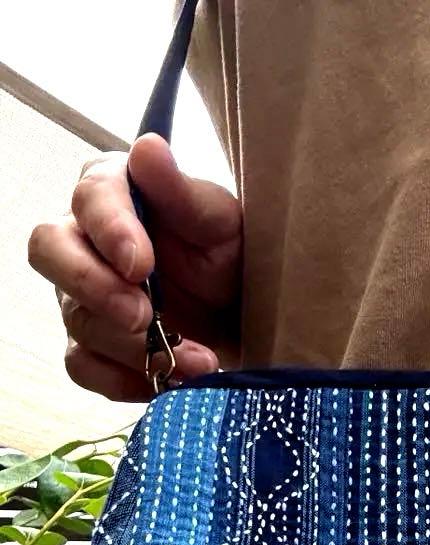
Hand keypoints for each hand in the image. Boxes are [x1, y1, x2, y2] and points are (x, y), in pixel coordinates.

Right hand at [27, 133, 241, 401]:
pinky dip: (124, 380)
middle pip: (49, 251)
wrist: (251, 318)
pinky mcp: (94, 345)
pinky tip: (168, 381)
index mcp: (117, 194)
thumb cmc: (235, 258)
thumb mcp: (224, 225)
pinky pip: (84, 367)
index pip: (90, 198)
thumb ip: (184, 194)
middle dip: (93, 287)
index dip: (110, 231)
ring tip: (197, 361)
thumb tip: (148, 149)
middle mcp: (86, 240)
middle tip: (143, 317)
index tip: (141, 265)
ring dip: (134, 348)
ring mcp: (83, 295)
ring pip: (76, 318)